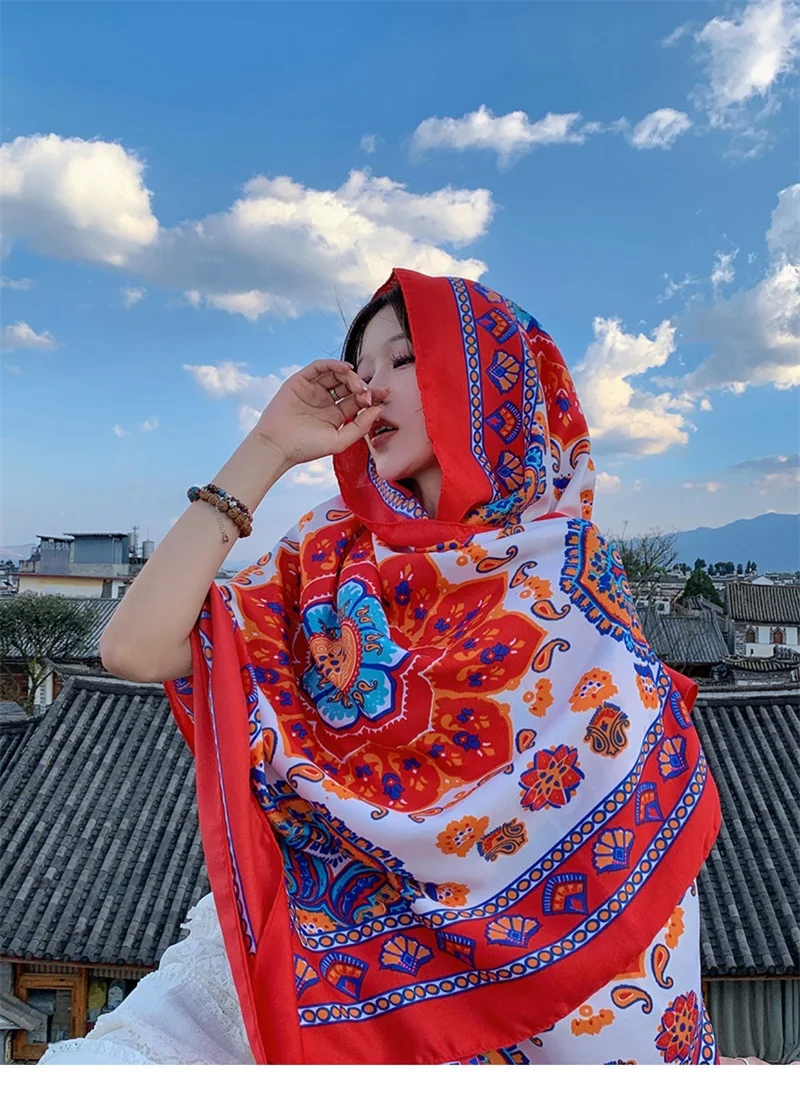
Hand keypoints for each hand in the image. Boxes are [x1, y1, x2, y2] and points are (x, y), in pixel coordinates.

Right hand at [254, 359, 388, 469]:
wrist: (278, 446)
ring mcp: (313, 389)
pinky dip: (333, 364)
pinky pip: (319, 367)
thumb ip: (360, 426)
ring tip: (357, 385)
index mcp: (336, 414)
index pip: (357, 400)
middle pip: (349, 385)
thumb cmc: (306, 448)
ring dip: (350, 376)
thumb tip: (378, 409)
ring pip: (336, 375)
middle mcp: (326, 400)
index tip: (385, 395)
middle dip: (362, 386)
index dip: (372, 395)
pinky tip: (345, 369)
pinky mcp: (300, 381)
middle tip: (368, 392)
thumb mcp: (340, 440)